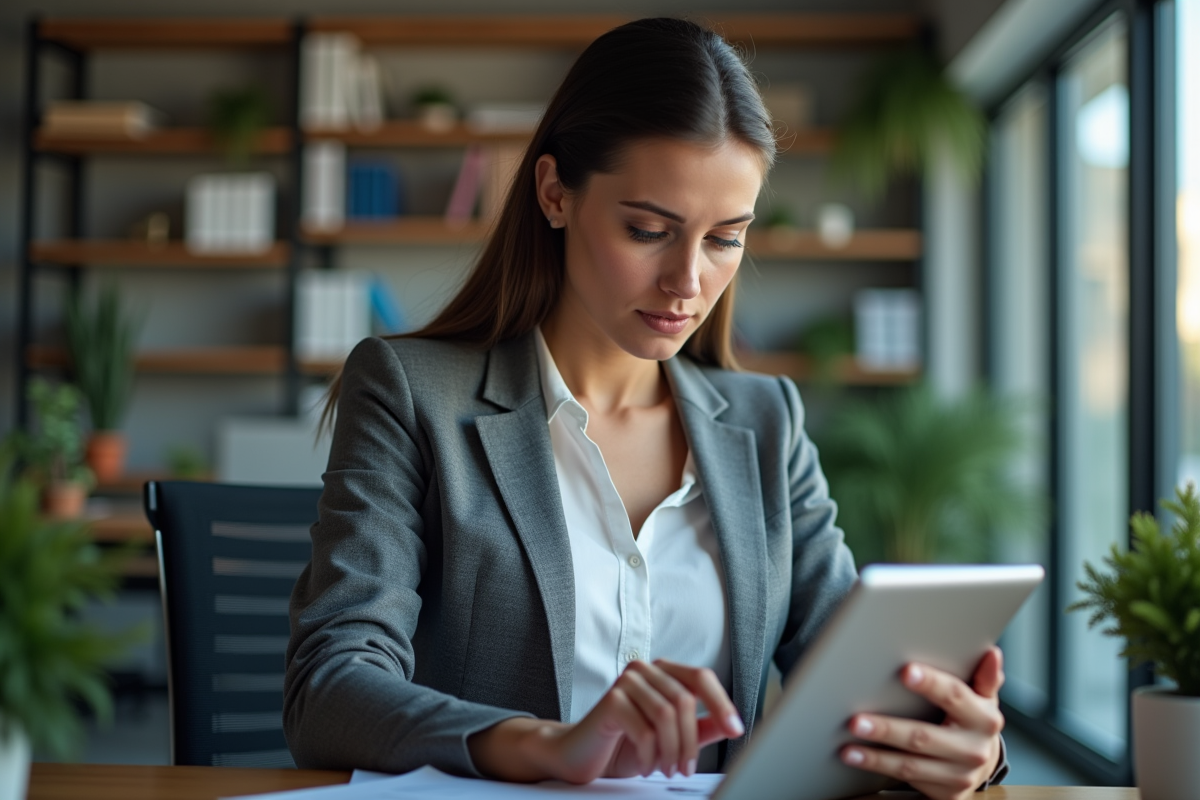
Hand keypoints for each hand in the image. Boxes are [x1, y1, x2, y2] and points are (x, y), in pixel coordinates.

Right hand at [468, 659, 743, 783]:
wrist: (580, 756)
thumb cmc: (625, 745)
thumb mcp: (670, 739)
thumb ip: (699, 729)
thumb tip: (730, 725)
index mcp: (663, 672)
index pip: (701, 677)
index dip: (721, 703)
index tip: (736, 730)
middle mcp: (645, 669)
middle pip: (685, 701)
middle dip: (690, 742)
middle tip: (684, 769)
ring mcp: (625, 681)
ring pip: (666, 715)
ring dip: (672, 751)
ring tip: (666, 770)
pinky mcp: (610, 700)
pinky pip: (644, 729)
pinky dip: (650, 755)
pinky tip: (646, 766)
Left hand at [839, 646, 1005, 799]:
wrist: (983, 764)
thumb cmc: (972, 721)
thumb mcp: (983, 698)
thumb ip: (984, 677)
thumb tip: (992, 653)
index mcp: (984, 719)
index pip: (955, 696)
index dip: (931, 683)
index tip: (905, 671)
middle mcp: (974, 749)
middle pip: (924, 737)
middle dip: (888, 729)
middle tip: (856, 721)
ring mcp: (959, 774)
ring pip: (911, 765)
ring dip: (876, 757)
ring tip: (848, 748)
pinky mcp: (946, 793)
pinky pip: (907, 779)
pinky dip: (879, 768)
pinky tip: (858, 759)